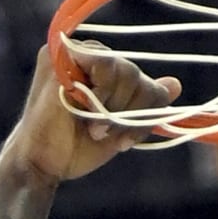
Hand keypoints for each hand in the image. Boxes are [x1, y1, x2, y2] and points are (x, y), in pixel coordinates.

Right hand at [0, 48, 182, 184]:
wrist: (42, 163)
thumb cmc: (76, 149)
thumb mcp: (120, 130)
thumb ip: (143, 107)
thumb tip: (175, 84)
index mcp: (106, 77)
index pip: (147, 85)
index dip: (145, 116)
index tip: (125, 141)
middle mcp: (92, 60)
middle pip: (138, 76)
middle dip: (131, 114)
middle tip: (107, 135)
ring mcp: (75, 55)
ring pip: (127, 70)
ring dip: (116, 108)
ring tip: (95, 128)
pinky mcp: (62, 56)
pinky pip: (106, 64)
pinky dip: (104, 93)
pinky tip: (86, 112)